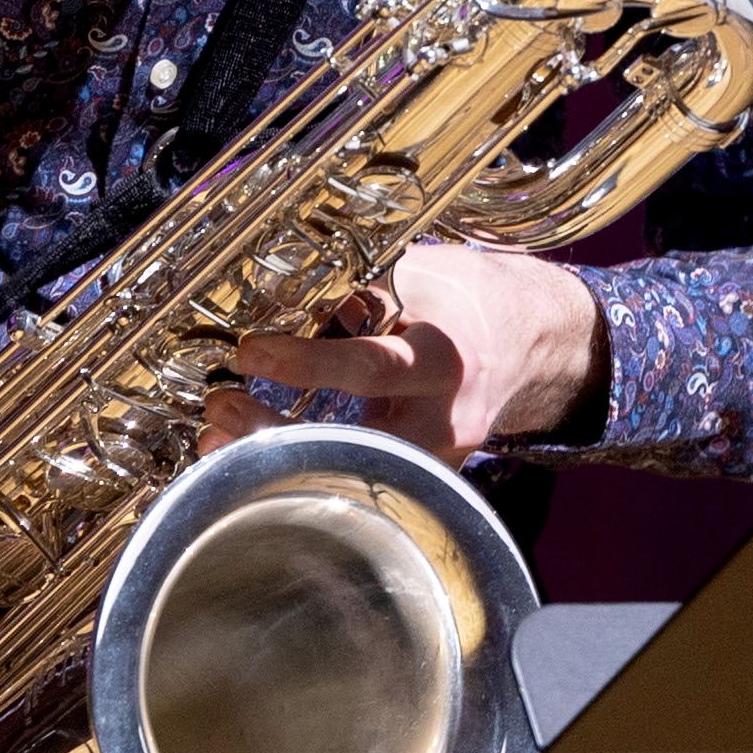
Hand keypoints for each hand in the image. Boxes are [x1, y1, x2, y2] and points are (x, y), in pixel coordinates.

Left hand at [208, 240, 604, 467]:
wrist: (534, 343)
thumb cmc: (471, 300)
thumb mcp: (425, 277)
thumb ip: (365, 293)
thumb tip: (287, 294)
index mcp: (447, 358)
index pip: (371, 368)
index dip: (306, 363)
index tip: (249, 353)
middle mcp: (444, 418)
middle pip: (354, 442)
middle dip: (276, 432)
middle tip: (220, 407)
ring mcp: (436, 456)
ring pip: (350, 471)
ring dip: (277, 456)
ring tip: (218, 436)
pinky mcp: (425, 473)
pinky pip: (359, 475)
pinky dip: (305, 465)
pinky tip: (254, 457)